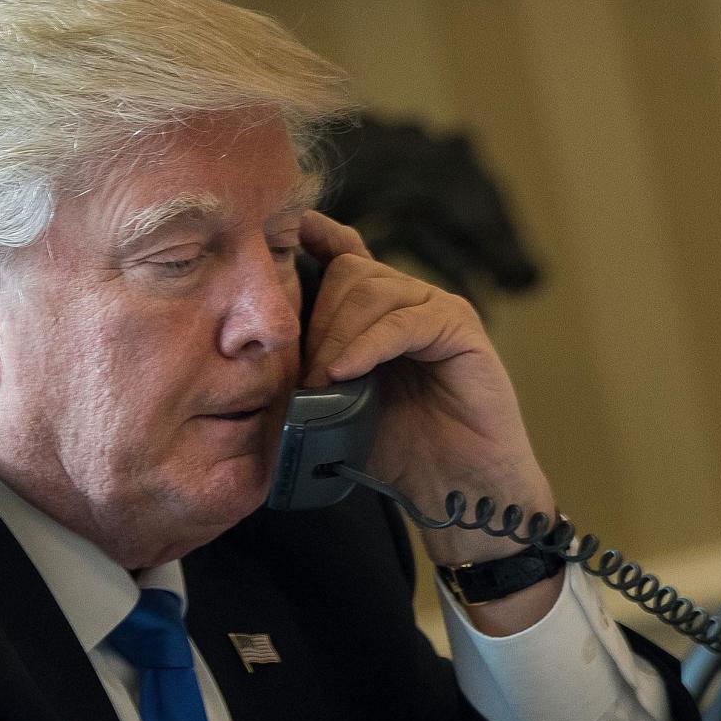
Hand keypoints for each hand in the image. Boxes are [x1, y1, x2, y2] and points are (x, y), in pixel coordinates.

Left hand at [299, 212, 555, 573]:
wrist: (452, 487)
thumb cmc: (395, 450)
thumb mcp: (335, 405)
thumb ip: (310, 370)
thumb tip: (260, 356)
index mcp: (378, 312)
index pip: (347, 256)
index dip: (318, 239)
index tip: (289, 233)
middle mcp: (409, 301)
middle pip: (349, 272)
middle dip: (318, 319)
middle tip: (307, 376)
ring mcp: (437, 310)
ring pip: (374, 290)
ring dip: (337, 336)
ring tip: (325, 383)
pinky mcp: (461, 329)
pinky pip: (404, 321)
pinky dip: (368, 345)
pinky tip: (346, 372)